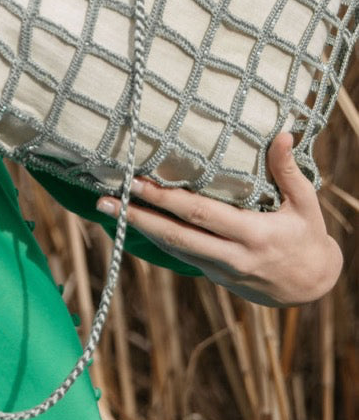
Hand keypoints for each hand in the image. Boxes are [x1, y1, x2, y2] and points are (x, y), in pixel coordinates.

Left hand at [96, 133, 342, 306]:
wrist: (313, 287)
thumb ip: (288, 170)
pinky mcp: (215, 276)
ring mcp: (221, 269)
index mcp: (253, 235)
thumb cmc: (308, 236)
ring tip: (106, 207)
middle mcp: (232, 256)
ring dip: (138, 228)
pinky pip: (180, 255)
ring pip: (173, 249)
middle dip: (139, 216)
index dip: (166, 200)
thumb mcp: (306, 204)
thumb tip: (283, 133)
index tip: (137, 182)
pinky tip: (131, 221)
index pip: (200, 215)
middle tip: (105, 199)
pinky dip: (154, 239)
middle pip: (177, 236)